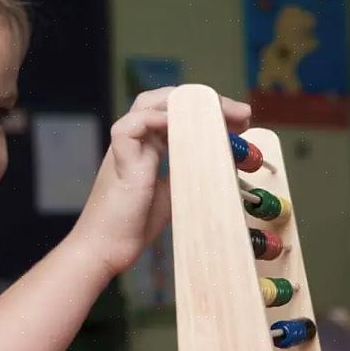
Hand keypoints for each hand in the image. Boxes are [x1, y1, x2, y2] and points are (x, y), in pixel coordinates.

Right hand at [70, 87, 250, 275]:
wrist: (107, 248)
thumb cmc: (135, 225)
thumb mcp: (176, 194)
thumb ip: (192, 175)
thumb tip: (224, 166)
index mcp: (150, 147)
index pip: (180, 115)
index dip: (210, 114)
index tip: (242, 123)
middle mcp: (138, 141)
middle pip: (169, 102)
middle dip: (206, 101)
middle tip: (242, 113)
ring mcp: (126, 146)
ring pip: (150, 104)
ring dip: (188, 103)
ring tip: (221, 111)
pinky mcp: (117, 158)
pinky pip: (133, 125)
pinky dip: (159, 119)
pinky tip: (187, 125)